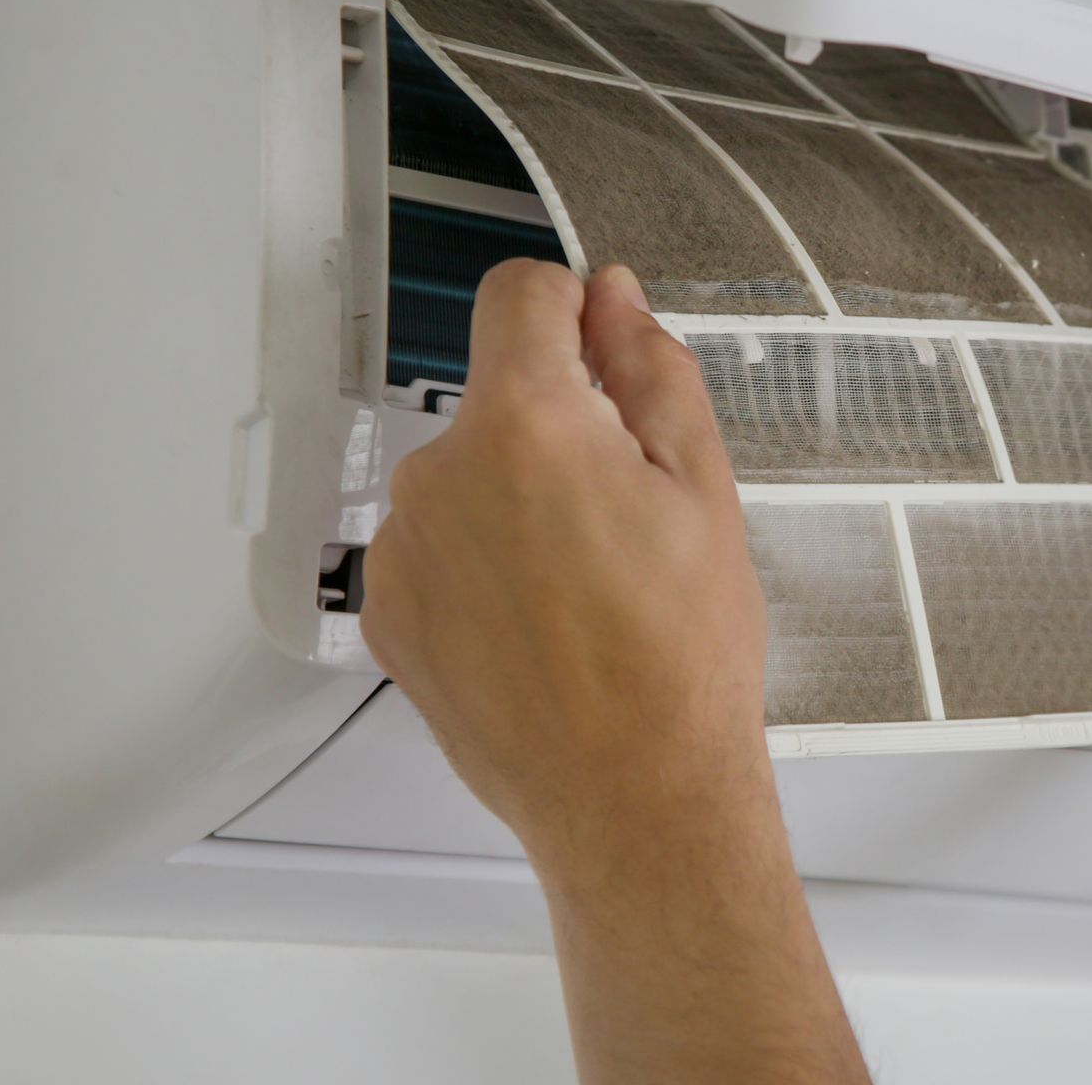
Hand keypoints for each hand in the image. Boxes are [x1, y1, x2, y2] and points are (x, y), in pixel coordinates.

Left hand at [359, 259, 771, 873]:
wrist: (634, 797)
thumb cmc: (681, 660)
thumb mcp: (704, 488)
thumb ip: (650, 370)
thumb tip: (613, 300)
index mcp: (527, 425)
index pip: (518, 294)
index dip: (574, 311)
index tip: (605, 356)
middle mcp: (441, 474)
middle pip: (496, 396)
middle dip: (558, 426)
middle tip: (629, 516)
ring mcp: (404, 548)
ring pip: (467, 474)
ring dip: (517, 498)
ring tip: (588, 587)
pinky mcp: (388, 613)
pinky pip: (437, 545)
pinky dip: (482, 563)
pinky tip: (542, 623)